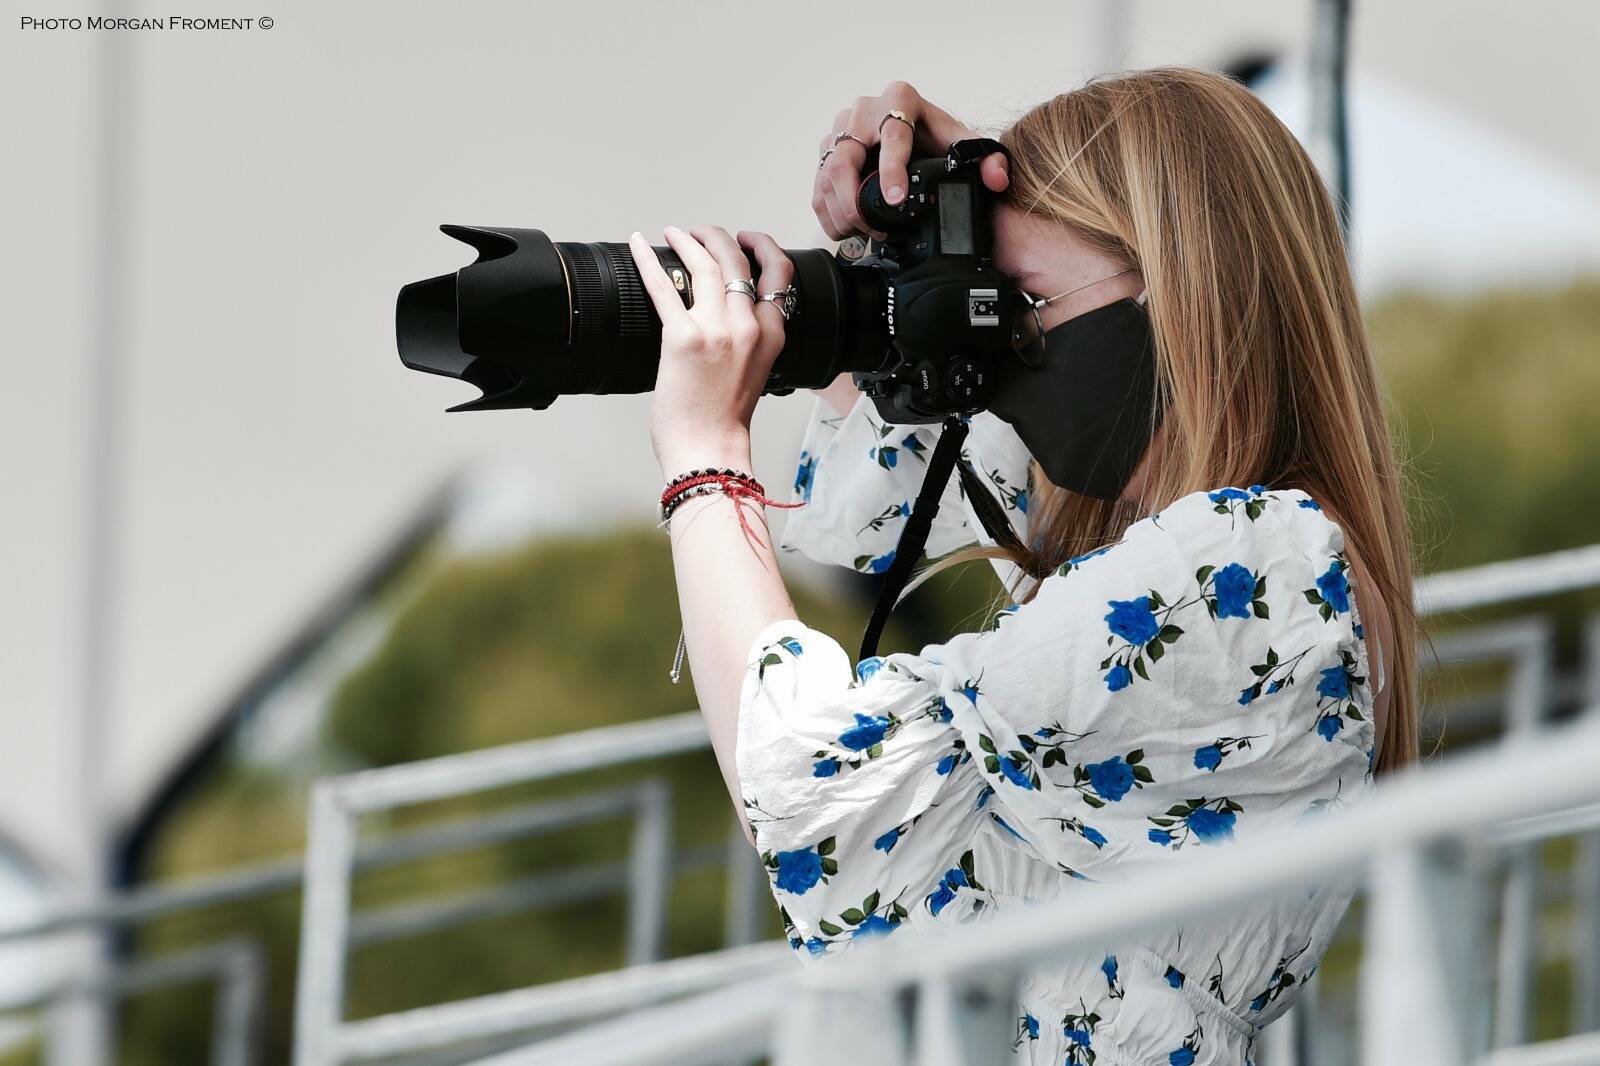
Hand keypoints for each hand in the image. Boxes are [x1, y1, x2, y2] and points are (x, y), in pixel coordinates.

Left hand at [628, 225, 793, 476]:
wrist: (708, 448)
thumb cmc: (724, 419)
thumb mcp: (755, 371)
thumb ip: (748, 339)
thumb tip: (726, 315)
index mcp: (771, 334)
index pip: (778, 272)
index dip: (762, 246)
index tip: (745, 240)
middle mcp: (748, 326)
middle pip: (737, 259)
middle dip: (717, 236)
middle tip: (700, 232)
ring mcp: (716, 329)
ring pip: (705, 264)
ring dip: (687, 240)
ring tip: (674, 233)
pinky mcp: (681, 337)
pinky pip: (663, 286)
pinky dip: (648, 261)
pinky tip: (638, 246)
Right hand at [813, 79, 1010, 241]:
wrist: (912, 131)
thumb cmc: (934, 136)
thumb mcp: (962, 142)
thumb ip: (986, 159)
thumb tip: (997, 179)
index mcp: (901, 99)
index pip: (892, 135)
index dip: (891, 170)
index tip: (896, 200)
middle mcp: (865, 109)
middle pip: (845, 158)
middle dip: (855, 202)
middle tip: (873, 229)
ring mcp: (841, 129)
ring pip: (827, 174)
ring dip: (841, 211)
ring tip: (861, 233)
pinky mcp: (827, 150)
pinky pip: (818, 184)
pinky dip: (827, 212)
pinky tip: (844, 229)